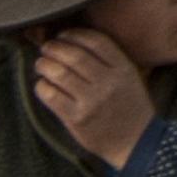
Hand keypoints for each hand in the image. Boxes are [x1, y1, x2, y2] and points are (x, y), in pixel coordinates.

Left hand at [29, 30, 157, 168]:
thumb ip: (109, 61)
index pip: (96, 42)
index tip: (63, 34)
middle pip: (75, 56)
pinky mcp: (76, 119)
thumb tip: (76, 43)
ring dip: (45, 65)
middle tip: (46, 47)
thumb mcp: (130, 77)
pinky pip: (52, 96)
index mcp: (124, 68)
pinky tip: (42, 84)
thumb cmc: (130, 106)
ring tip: (41, 63)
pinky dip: (42, 86)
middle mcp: (108, 82)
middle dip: (55, 47)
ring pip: (60, 74)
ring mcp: (91, 101)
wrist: (134, 142)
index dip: (75, 34)